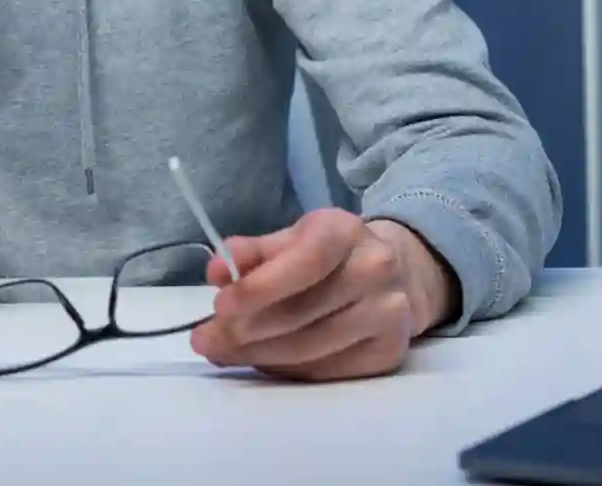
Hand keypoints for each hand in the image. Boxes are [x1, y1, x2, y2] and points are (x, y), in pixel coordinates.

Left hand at [190, 208, 457, 380]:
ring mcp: (389, 315)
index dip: (259, 288)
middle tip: (206, 341)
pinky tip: (262, 362)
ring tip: (224, 353)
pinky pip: (328, 370)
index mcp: (345, 231)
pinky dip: (287, 370)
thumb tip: (216, 272)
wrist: (396, 275)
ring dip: (259, 356)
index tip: (219, 306)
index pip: (303, 263)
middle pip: (302, 313)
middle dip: (245, 331)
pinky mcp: (390, 352)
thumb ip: (250, 253)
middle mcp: (375, 270)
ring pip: (312, 348)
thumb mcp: (290, 239)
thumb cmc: (328, 254)